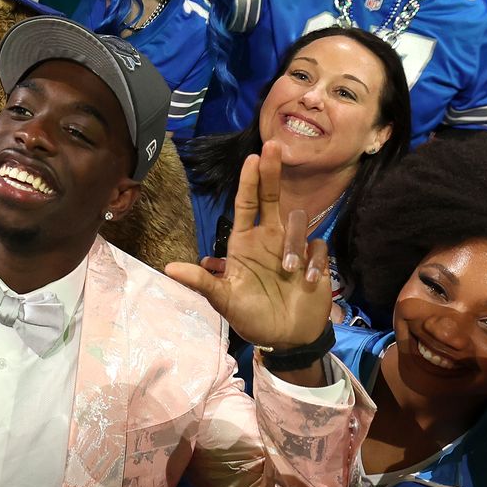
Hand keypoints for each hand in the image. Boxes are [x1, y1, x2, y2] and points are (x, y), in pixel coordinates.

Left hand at [163, 142, 332, 354]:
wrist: (286, 339)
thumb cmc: (252, 317)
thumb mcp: (224, 301)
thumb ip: (202, 283)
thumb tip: (169, 268)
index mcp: (245, 243)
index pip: (247, 204)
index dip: (250, 181)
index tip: (252, 157)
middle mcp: (269, 239)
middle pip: (272, 198)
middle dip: (272, 173)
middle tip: (273, 147)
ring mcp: (293, 248)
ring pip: (296, 223)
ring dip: (293, 243)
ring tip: (289, 272)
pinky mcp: (314, 262)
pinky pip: (317, 248)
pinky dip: (313, 262)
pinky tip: (308, 281)